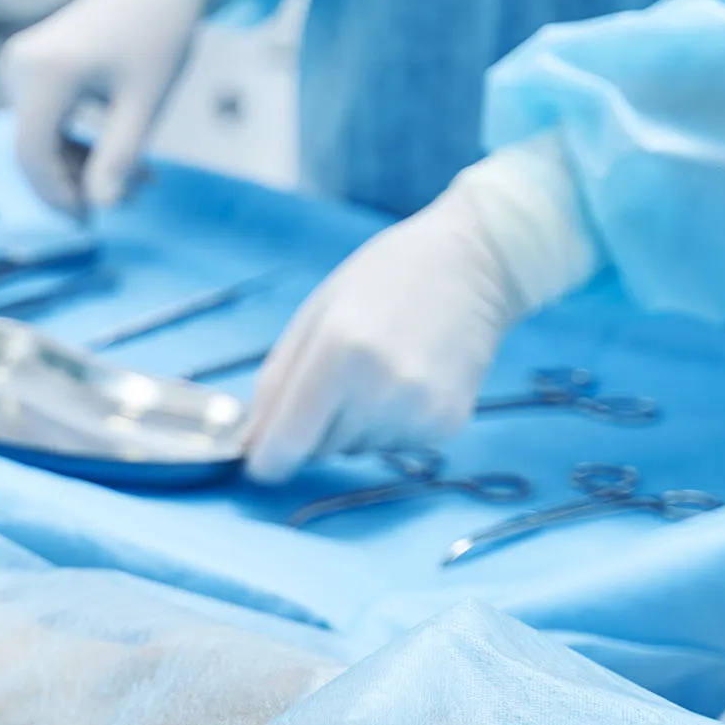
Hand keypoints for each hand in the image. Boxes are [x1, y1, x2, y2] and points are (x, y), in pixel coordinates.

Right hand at [2, 0, 214, 215]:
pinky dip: (75, 142)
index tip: (90, 220)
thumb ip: (120, 157)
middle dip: (73, 182)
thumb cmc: (159, 34)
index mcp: (45, 72)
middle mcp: (19, 66)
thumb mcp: (145, 103)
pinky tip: (114, 154)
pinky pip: (44, 120)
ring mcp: (20, 65)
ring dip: (79, 165)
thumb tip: (101, 208)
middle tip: (123, 202)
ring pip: (39, 138)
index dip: (56, 194)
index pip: (32, 153)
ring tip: (136, 179)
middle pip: (33, 149)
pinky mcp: (29, 68)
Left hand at [242, 134, 603, 483]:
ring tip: (380, 371)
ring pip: (354, 449)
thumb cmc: (383, 280)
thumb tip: (251, 443)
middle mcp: (380, 391)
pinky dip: (388, 424)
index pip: (285, 447)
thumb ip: (275, 382)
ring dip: (353, 425)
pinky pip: (392, 445)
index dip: (266, 459)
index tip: (263, 457)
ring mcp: (417, 412)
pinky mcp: (445, 426)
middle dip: (313, 427)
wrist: (474, 264)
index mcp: (338, 354)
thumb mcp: (313, 317)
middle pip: (318, 449)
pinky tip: (408, 381)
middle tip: (340, 376)